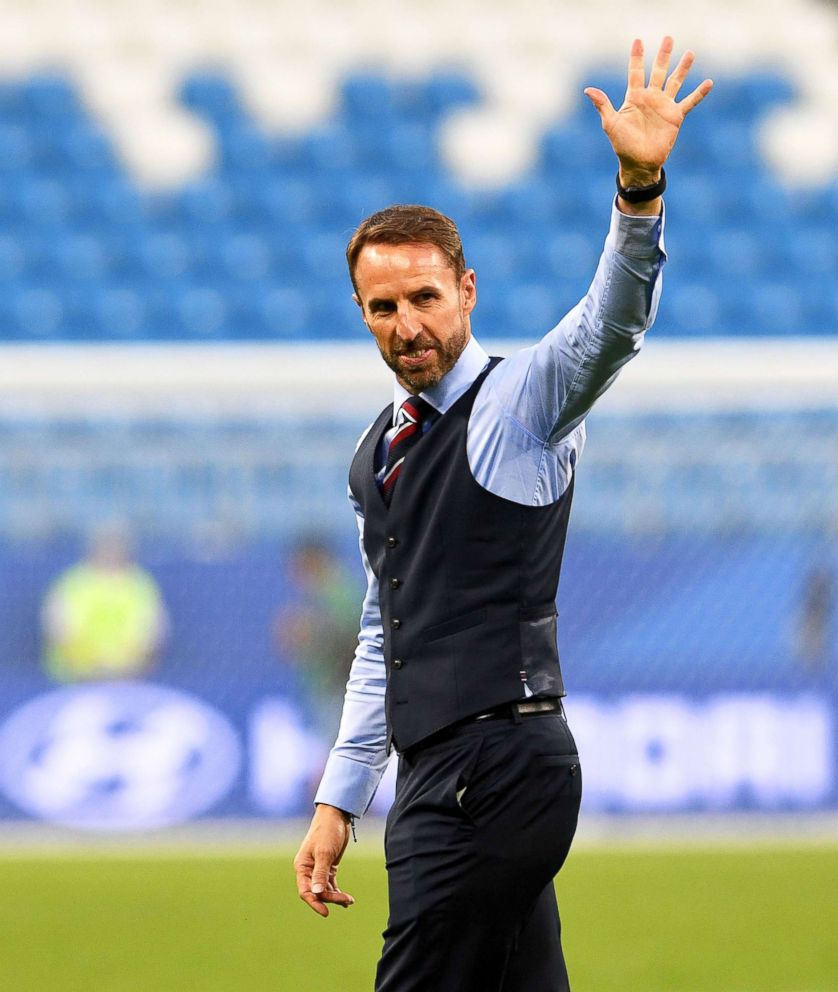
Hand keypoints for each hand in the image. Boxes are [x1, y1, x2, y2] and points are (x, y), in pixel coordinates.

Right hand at [293, 804, 354, 917]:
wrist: (336, 815)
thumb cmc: (327, 831)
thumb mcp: (324, 852)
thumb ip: (320, 873)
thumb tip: (317, 893)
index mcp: (302, 866)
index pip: (305, 891)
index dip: (314, 903)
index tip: (326, 912)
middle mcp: (308, 870)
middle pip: (317, 892)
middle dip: (330, 898)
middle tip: (346, 900)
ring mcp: (318, 868)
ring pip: (325, 889)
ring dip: (336, 896)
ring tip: (349, 901)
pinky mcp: (328, 866)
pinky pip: (330, 883)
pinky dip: (337, 891)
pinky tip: (346, 899)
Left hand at [584, 36, 712, 186]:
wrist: (639, 163)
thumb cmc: (622, 145)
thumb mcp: (611, 124)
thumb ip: (603, 105)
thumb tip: (588, 90)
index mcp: (634, 98)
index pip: (636, 72)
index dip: (636, 57)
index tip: (638, 41)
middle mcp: (650, 98)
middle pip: (658, 71)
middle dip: (663, 55)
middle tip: (668, 38)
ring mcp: (664, 106)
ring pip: (675, 81)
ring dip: (682, 68)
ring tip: (690, 53)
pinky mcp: (675, 117)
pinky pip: (689, 102)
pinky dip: (699, 93)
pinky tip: (709, 83)